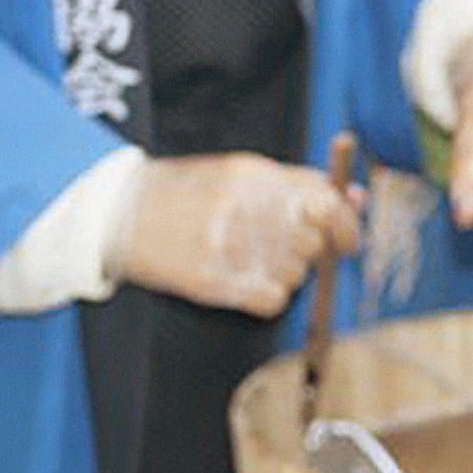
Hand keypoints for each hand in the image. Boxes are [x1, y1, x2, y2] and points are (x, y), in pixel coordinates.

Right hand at [111, 152, 360, 316]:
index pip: (326, 202)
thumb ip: (301, 182)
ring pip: (296, 274)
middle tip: (279, 245)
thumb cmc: (188, 193)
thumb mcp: (242, 172)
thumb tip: (355, 196)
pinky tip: (244, 281)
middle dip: (307, 250)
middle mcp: (245, 208)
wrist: (117, 214)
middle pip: (314, 243)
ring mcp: (228, 245)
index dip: (347, 224)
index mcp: (254, 174)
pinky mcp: (213, 281)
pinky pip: (274, 300)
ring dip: (284, 272)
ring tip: (248, 257)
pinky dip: (266, 295)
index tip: (349, 239)